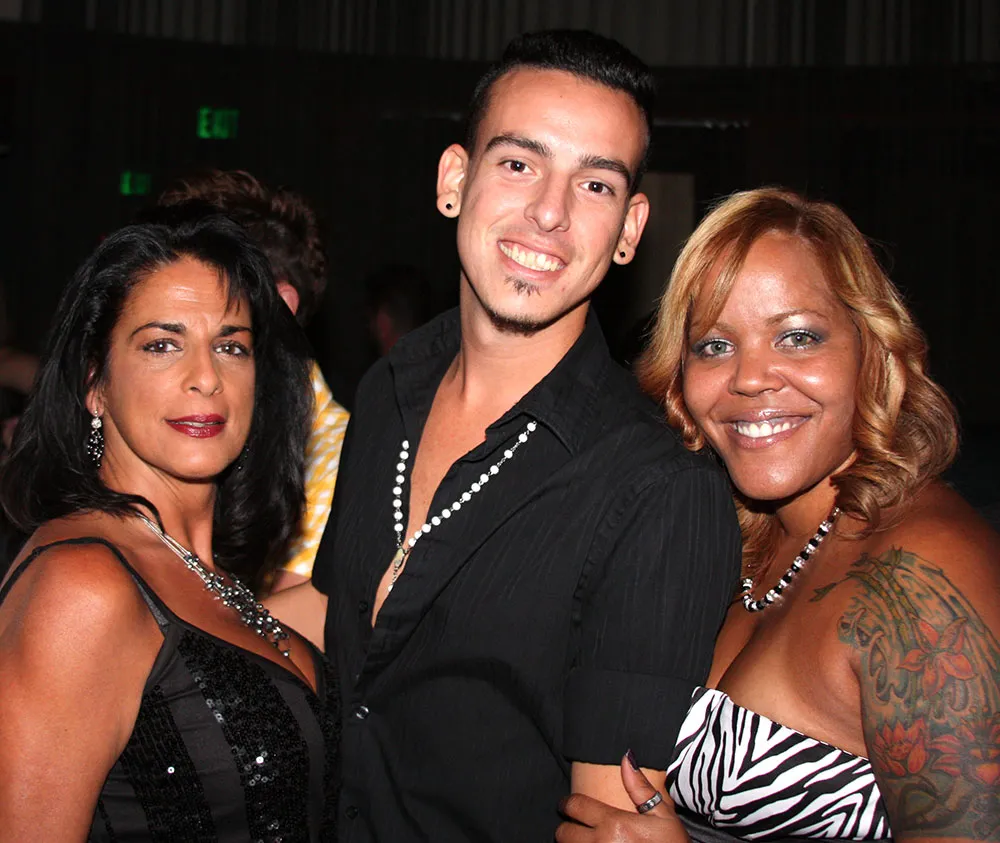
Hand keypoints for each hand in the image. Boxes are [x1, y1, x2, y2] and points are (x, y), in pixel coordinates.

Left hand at [556, 753, 688, 842]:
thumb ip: (641, 788)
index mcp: (615, 824)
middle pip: (563, 832)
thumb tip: (627, 757)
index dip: (568, 803)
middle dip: (567, 827)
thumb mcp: (664, 817)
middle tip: (576, 825)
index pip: (574, 806)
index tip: (569, 804)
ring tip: (584, 840)